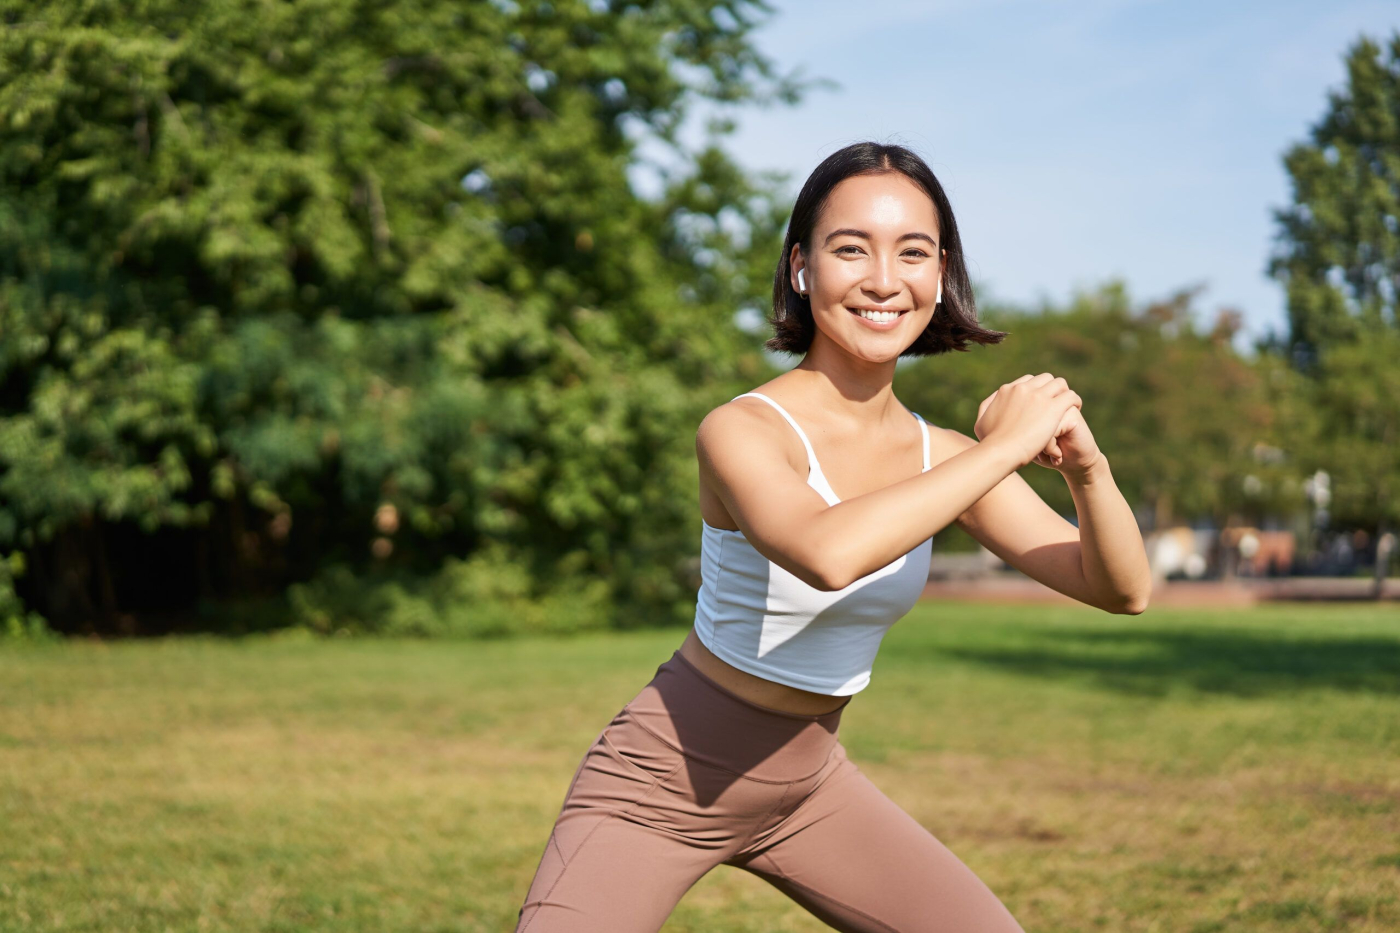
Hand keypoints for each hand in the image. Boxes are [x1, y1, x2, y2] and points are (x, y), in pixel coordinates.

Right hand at [974, 373, 1094, 472]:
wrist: (1000, 451)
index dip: (1036, 390)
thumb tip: (994, 401)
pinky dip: (1075, 401)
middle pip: (1044, 378)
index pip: (1027, 381)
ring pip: (1059, 383)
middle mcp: (1022, 388)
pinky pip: (1070, 396)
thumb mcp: (981, 422)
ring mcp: (1038, 396)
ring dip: (1064, 392)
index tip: (1040, 401)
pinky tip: (1075, 409)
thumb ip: (987, 408)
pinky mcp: (1052, 407)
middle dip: (1051, 388)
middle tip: (1056, 402)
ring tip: (1068, 405)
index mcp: (1007, 390)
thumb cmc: (989, 442)